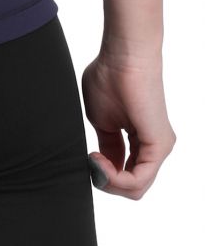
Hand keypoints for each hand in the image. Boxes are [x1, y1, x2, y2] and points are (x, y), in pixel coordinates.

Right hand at [81, 47, 175, 199]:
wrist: (123, 57)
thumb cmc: (109, 77)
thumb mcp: (101, 120)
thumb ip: (106, 144)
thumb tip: (103, 163)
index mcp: (140, 140)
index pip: (124, 174)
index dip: (101, 174)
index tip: (86, 158)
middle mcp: (153, 147)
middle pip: (132, 188)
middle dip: (106, 182)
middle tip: (90, 162)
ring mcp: (159, 148)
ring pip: (136, 189)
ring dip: (109, 180)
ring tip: (94, 159)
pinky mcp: (159, 146)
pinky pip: (139, 180)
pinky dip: (116, 178)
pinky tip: (100, 161)